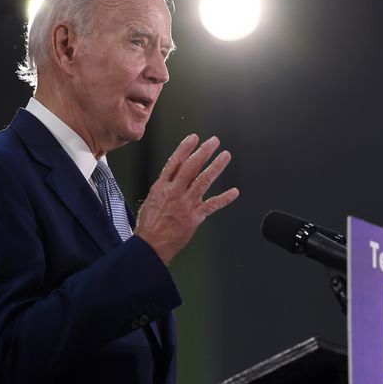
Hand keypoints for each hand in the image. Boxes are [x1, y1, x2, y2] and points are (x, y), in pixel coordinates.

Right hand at [134, 134, 239, 263]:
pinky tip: (234, 192)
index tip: (194, 138)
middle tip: (214, 142)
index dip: (185, 148)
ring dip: (216, 166)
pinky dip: (225, 198)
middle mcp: (175, 192)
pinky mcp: (194, 217)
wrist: (150, 245)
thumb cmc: (149, 227)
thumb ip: (164, 189)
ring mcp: (186, 204)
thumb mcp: (151, 201)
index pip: (175, 162)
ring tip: (225, 156)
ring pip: (204, 180)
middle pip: (191, 166)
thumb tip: (172, 180)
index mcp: (162, 187)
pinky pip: (213, 205)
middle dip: (204, 151)